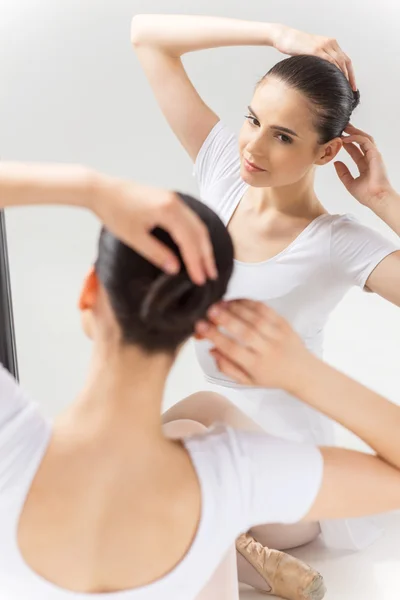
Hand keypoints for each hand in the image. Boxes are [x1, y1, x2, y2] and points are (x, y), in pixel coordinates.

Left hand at [94, 178, 216, 284]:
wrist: (100, 189)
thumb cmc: (114, 212)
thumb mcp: (134, 237)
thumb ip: (156, 253)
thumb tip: (175, 269)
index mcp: (168, 211)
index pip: (189, 240)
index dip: (196, 262)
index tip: (200, 280)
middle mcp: (175, 203)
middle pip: (198, 232)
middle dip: (206, 255)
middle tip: (211, 275)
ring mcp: (173, 199)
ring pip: (196, 225)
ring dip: (203, 245)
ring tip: (207, 264)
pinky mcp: (168, 200)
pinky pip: (189, 219)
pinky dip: (196, 235)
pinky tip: (196, 246)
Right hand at [195, 299, 309, 389]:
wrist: (302, 372)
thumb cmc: (270, 376)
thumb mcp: (247, 381)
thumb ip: (227, 367)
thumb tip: (211, 349)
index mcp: (256, 366)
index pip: (233, 350)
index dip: (215, 337)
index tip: (200, 327)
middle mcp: (268, 350)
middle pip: (245, 332)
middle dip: (225, 319)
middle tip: (209, 311)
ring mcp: (278, 335)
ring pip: (256, 318)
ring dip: (236, 309)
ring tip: (220, 304)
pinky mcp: (285, 324)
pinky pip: (267, 310)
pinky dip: (250, 303)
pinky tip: (237, 301)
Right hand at [273, 25, 356, 90]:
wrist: (285, 37)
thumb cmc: (295, 46)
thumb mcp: (311, 53)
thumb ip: (319, 61)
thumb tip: (322, 76)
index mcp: (330, 43)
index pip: (345, 59)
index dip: (350, 72)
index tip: (352, 85)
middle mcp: (330, 43)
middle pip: (346, 61)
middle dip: (350, 76)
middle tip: (352, 89)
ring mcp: (324, 45)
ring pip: (340, 61)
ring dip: (344, 75)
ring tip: (345, 87)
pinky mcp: (316, 49)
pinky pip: (329, 61)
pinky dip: (335, 70)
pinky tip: (337, 79)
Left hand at [335, 124, 393, 208]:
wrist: (376, 199)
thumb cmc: (367, 194)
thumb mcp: (350, 183)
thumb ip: (343, 173)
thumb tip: (336, 162)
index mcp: (365, 166)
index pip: (356, 151)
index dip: (347, 145)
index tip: (338, 140)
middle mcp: (370, 159)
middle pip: (361, 142)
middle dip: (352, 134)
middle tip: (342, 128)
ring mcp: (374, 156)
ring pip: (365, 139)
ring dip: (355, 132)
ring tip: (345, 128)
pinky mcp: (375, 154)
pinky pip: (365, 142)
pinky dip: (356, 138)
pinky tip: (346, 139)